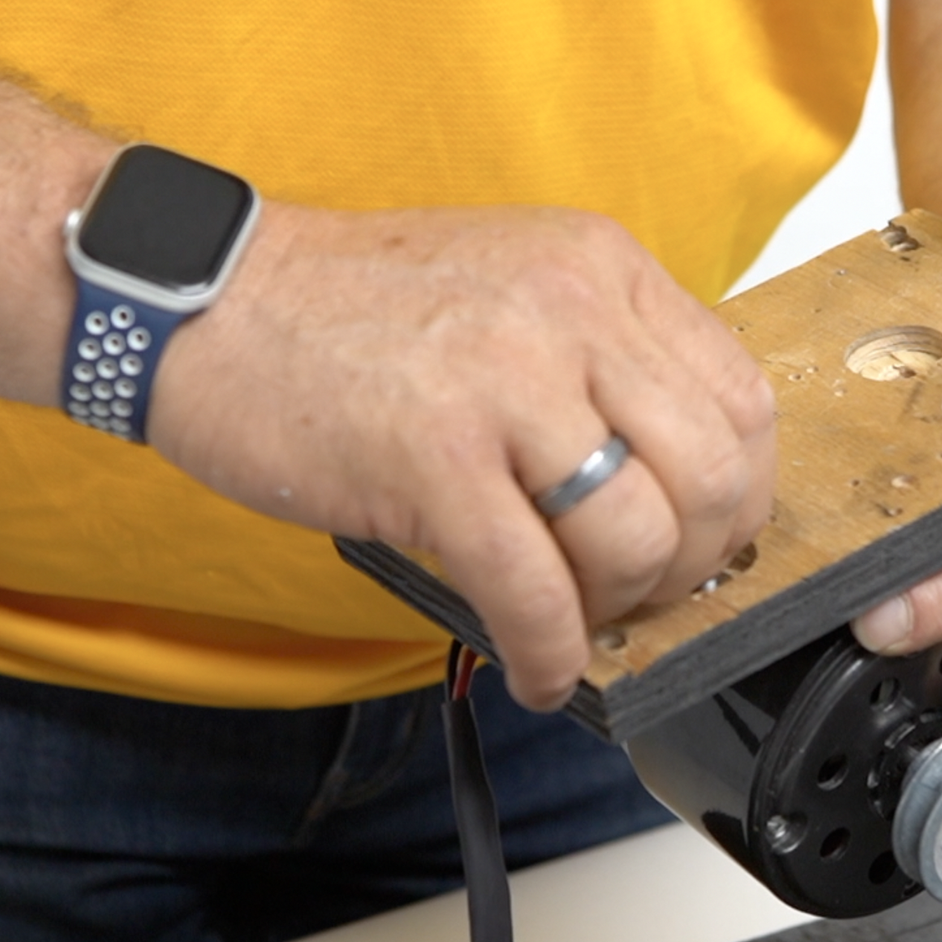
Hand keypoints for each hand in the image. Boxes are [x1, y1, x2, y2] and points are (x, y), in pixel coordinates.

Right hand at [152, 204, 777, 709]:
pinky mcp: (433, 460)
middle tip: (643, 597)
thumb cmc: (341, 313)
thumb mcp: (508, 292)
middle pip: (710, 476)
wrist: (199, 302)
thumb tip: (670, 493)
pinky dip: (551, 655)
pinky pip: (536, 591)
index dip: (739, 499)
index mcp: (600, 269)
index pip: (742, 399)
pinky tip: (536, 672)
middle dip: (693, 566)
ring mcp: (503, 383)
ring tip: (574, 622)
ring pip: (637, 539)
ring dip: (618, 611)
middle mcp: (569, 313)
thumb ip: (598, 367)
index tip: (706, 544)